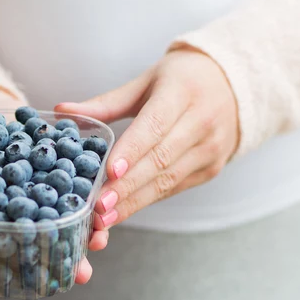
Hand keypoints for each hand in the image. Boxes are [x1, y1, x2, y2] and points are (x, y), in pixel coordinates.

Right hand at [0, 87, 101, 284]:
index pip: (6, 250)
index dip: (20, 268)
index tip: (35, 282)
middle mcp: (19, 209)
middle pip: (44, 239)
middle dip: (63, 257)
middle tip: (82, 273)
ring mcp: (38, 189)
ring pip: (64, 215)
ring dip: (83, 229)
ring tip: (99, 240)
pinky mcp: (55, 163)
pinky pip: (75, 176)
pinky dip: (89, 187)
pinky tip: (103, 195)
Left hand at [56, 48, 239, 252]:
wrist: (238, 85)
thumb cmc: (183, 80)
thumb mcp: (147, 81)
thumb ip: (106, 102)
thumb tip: (62, 109)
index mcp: (183, 93)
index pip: (155, 125)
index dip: (132, 150)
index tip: (110, 171)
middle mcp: (202, 122)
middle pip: (160, 159)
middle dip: (127, 187)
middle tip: (97, 207)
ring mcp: (210, 150)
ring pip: (167, 180)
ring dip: (134, 202)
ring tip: (104, 219)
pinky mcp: (210, 170)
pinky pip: (173, 188)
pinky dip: (146, 202)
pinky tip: (122, 213)